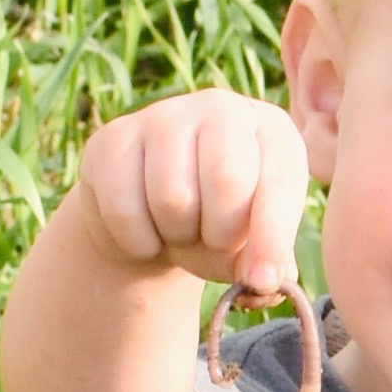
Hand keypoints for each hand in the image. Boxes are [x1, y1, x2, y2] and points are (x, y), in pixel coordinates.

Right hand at [73, 91, 312, 305]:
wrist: (151, 214)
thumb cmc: (217, 225)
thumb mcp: (252, 244)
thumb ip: (268, 264)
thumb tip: (262, 283)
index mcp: (272, 131)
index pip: (278, 181)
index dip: (271, 238)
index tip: (260, 280)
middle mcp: (222, 108)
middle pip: (226, 179)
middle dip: (219, 232)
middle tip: (212, 241)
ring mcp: (164, 116)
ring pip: (172, 197)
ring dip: (177, 236)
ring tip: (180, 230)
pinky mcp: (114, 139)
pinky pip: (124, 208)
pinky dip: (138, 240)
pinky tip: (145, 229)